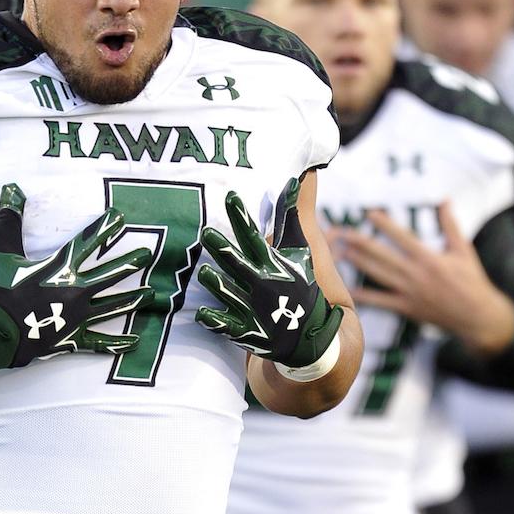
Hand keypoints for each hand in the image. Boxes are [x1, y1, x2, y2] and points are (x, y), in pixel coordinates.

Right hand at [0, 183, 154, 371]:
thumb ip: (9, 219)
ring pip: (111, 306)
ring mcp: (75, 317)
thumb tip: (11, 189)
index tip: (120, 217)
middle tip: (147, 255)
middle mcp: (74, 290)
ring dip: (132, 300)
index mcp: (58, 267)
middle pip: (109, 274)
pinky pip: (98, 341)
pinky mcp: (71, 339)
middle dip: (129, 263)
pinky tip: (134, 341)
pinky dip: (116, 343)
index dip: (104, 228)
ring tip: (151, 294)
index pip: (87, 241)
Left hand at [195, 180, 342, 367]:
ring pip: (230, 293)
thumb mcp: (299, 250)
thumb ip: (290, 216)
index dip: (242, 217)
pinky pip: (227, 326)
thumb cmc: (300, 284)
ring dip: (218, 284)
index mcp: (272, 262)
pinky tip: (202, 313)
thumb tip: (295, 178)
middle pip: (238, 263)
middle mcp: (261, 283)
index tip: (230, 196)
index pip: (254, 236)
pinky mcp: (246, 331)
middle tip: (206, 233)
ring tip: (204, 272)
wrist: (311, 335)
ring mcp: (253, 309)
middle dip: (223, 250)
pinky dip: (216, 321)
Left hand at [331, 202, 513, 354]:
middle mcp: (416, 275)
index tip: (369, 214)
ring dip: (357, 263)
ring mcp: (409, 292)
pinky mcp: (406, 308)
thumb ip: (451, 225)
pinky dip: (363, 296)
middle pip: (382, 255)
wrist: (478, 318)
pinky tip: (347, 289)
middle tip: (341, 232)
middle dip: (360, 243)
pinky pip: (381, 302)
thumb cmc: (472, 281)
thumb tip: (445, 200)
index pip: (402, 237)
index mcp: (430, 259)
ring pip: (377, 274)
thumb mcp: (464, 251)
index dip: (385, 225)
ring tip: (339, 252)